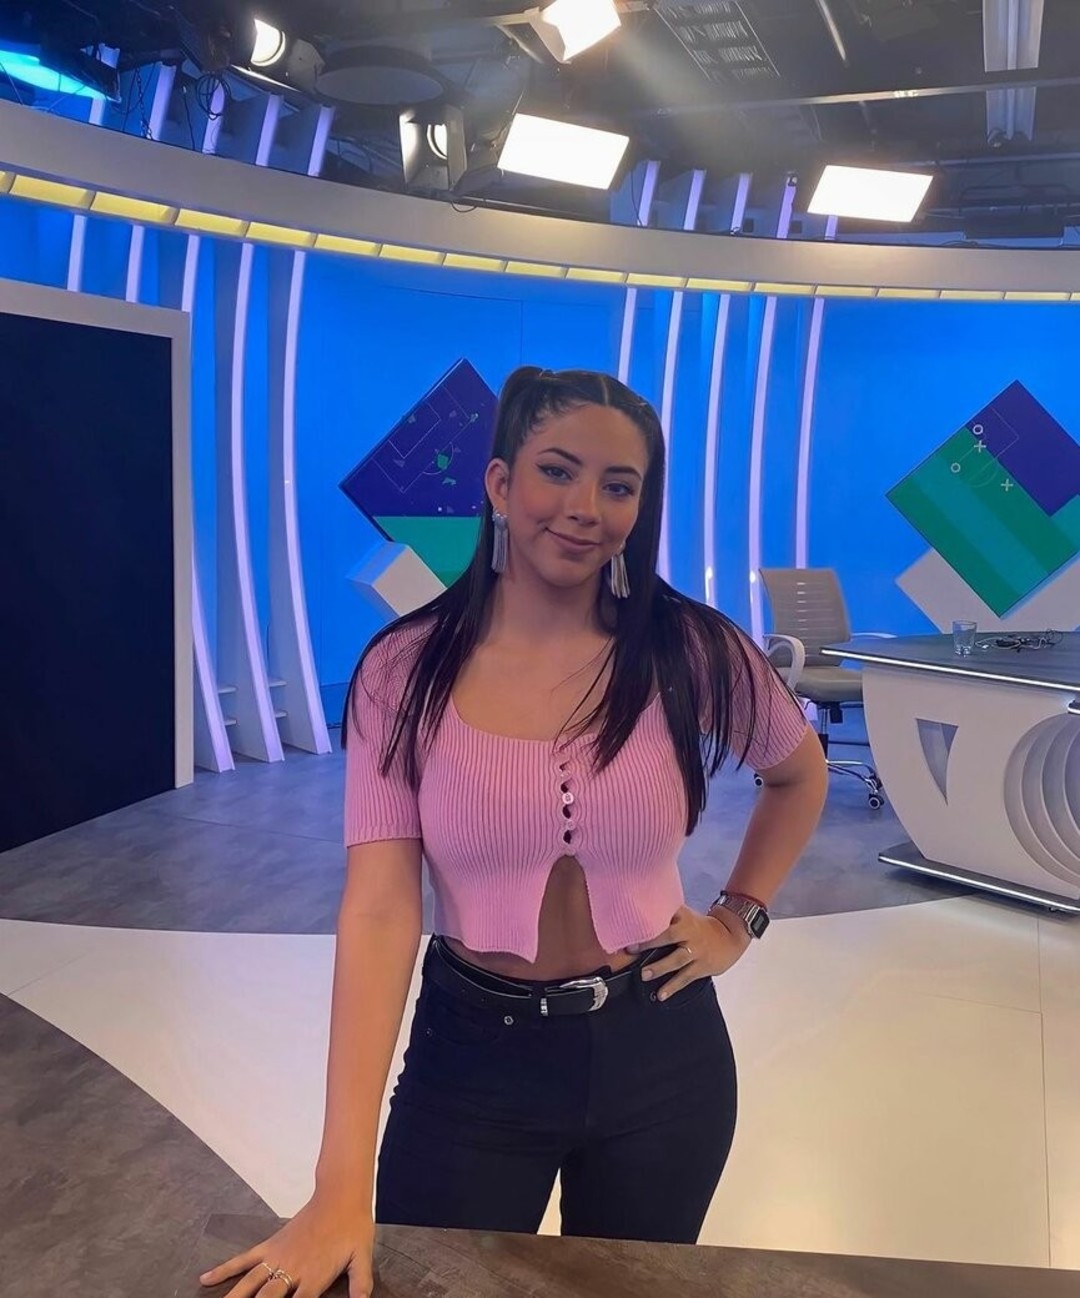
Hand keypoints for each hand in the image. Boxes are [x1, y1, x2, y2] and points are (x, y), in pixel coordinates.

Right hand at [198, 1188, 375, 1297]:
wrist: (340, 1195)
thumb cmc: (353, 1228)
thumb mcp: (363, 1258)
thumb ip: (360, 1284)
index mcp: (313, 1279)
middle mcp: (291, 1271)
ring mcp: (278, 1257)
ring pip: (249, 1284)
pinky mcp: (271, 1245)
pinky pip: (244, 1259)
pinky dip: (225, 1269)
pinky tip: (206, 1278)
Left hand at [626, 905, 750, 1000]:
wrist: (730, 936)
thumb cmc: (699, 926)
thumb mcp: (685, 915)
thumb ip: (666, 916)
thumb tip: (637, 917)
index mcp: (683, 917)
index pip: (664, 915)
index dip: (648, 920)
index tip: (630, 925)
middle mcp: (689, 932)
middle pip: (669, 936)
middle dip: (649, 943)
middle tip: (631, 950)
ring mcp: (696, 950)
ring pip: (677, 959)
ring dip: (660, 968)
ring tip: (644, 975)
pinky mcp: (702, 966)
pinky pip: (685, 977)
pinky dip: (673, 987)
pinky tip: (661, 995)